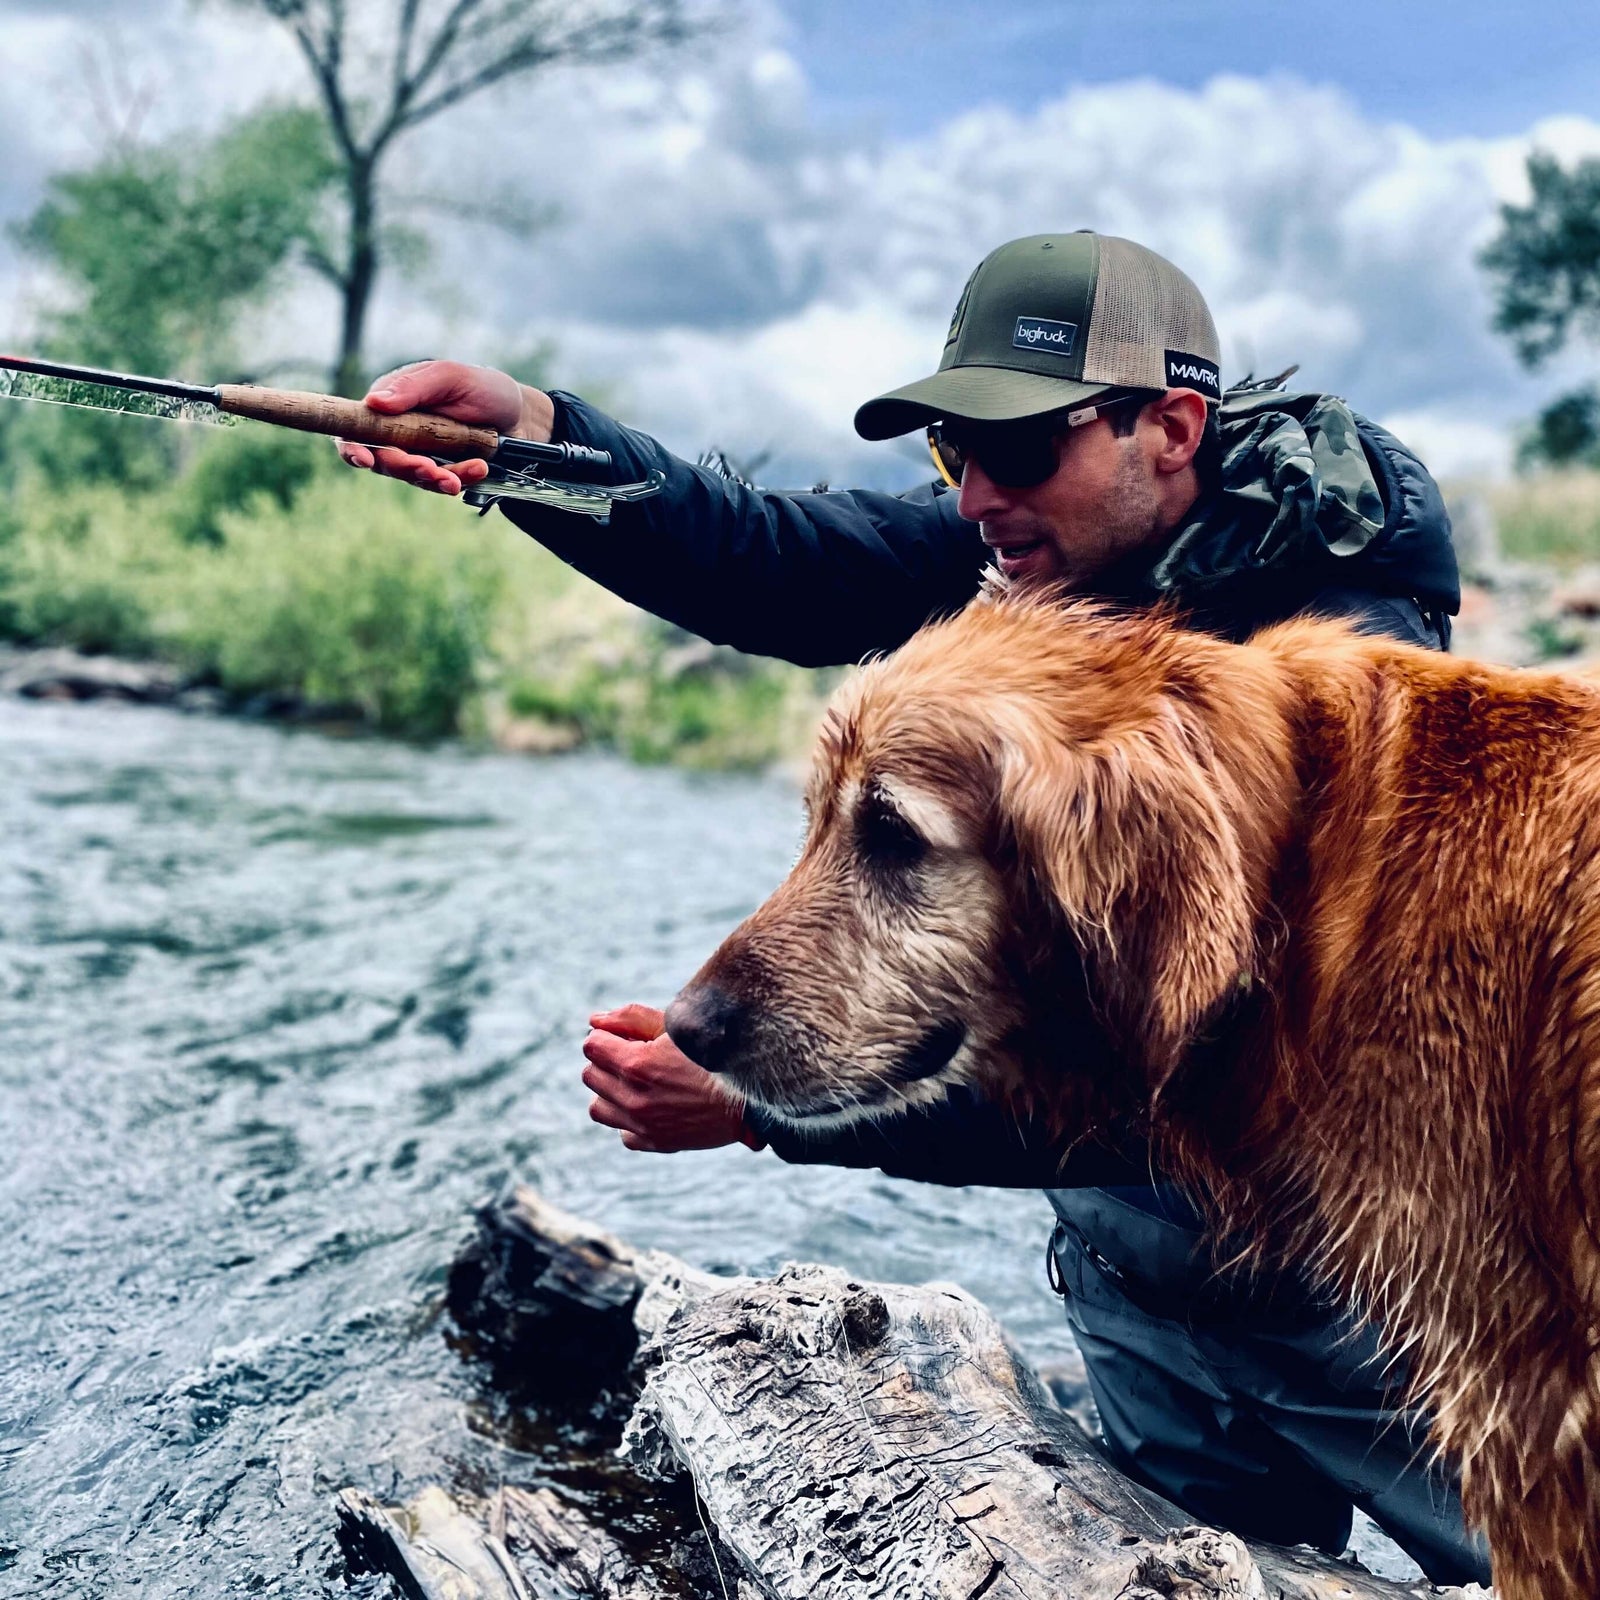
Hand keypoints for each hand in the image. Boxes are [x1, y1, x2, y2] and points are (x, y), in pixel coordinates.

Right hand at [334, 359, 555, 495]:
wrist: (521, 415)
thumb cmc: (483, 387)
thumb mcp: (450, 377)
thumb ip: (413, 387)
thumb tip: (373, 402)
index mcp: (390, 402)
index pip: (356, 428)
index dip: (353, 446)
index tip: (365, 459)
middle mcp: (398, 431)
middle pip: (384, 459)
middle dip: (404, 467)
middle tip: (429, 468)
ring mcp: (420, 453)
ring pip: (413, 476)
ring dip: (433, 479)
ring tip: (455, 478)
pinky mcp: (442, 471)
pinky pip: (443, 482)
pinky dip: (459, 479)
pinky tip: (478, 469)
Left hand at [582, 1003, 764, 1153]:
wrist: (751, 1097)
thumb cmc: (717, 1053)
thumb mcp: (678, 1025)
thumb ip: (631, 1018)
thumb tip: (594, 1020)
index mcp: (637, 1064)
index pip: (591, 1045)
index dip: (608, 1036)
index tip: (627, 1036)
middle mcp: (633, 1098)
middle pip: (591, 1075)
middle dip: (608, 1061)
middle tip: (636, 1055)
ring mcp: (643, 1125)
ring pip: (598, 1107)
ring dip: (612, 1092)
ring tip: (639, 1082)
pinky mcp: (655, 1142)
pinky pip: (623, 1133)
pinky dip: (630, 1120)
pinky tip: (653, 1105)